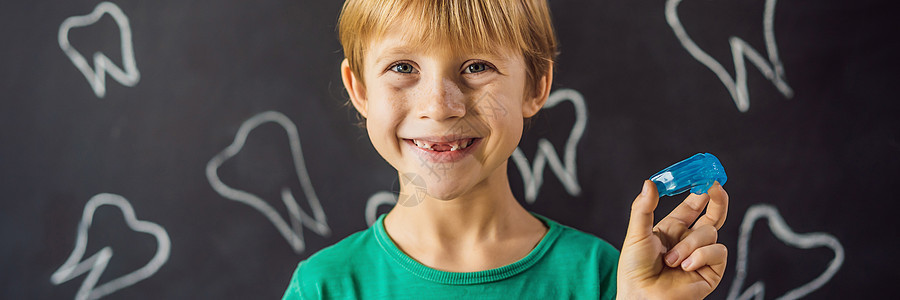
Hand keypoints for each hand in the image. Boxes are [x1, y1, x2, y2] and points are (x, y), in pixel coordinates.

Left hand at [616, 180, 728, 299]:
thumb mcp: (636, 234)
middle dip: (718, 199)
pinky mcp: (712, 271)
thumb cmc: (635, 269)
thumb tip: (650, 183)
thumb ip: (643, 208)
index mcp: (673, 229)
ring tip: (672, 261)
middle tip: (716, 187)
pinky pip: (717, 252)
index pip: (693, 205)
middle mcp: (689, 240)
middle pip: (714, 214)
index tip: (705, 176)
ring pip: (710, 233)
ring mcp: (702, 255)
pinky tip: (686, 267)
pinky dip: (701, 256)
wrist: (642, 297)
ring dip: (691, 245)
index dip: (700, 191)